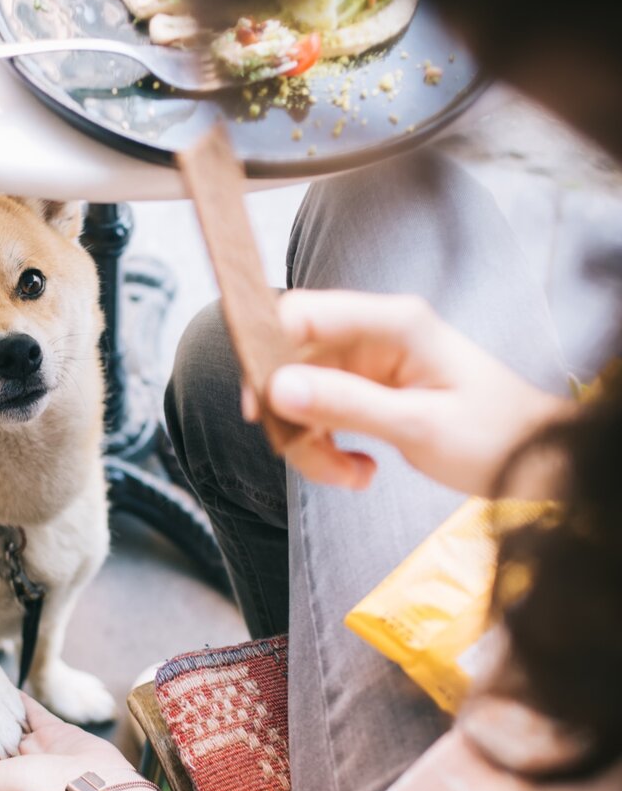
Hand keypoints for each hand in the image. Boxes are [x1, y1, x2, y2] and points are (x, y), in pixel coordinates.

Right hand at [244, 290, 569, 494]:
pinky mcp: (366, 392)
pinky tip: (360, 472)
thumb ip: (346, 403)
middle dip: (293, 416)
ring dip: (313, 443)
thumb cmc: (492, 437)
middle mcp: (373, 336)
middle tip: (310, 456)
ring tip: (351, 476)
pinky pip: (322, 416)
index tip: (260, 408)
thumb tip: (276, 388)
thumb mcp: (417, 426)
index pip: (303, 313)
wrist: (531, 462)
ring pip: (302, 397)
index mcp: (392, 323)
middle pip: (293, 363)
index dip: (267, 353)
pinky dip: (329, 448)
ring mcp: (367, 365)